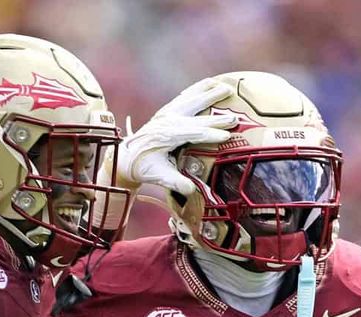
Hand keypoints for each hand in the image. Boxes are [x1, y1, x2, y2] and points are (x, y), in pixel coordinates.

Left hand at [118, 78, 236, 193]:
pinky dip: (197, 89)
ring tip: (226, 87)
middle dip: (216, 118)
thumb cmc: (143, 167)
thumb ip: (175, 182)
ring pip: (191, 99)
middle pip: (196, 116)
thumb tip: (191, 190)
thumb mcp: (158, 176)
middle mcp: (167, 121)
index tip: (226, 136)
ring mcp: (166, 113)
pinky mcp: (167, 111)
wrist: (126, 156)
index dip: (210, 134)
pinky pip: (184, 96)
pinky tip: (209, 83)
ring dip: (209, 94)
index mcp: (166, 135)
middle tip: (234, 119)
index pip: (192, 133)